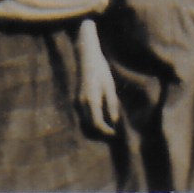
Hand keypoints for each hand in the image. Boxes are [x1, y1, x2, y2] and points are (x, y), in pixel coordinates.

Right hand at [75, 21, 121, 135]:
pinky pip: (82, 118)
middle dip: (100, 135)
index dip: (106, 132)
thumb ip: (112, 104)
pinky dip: (91, 124)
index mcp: (90, 100)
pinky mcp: (77, 101)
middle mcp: (81, 104)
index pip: (97, 124)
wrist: (86, 58)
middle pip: (88, 128)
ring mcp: (77, 103)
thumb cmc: (101, 70)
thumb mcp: (109, 86)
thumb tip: (115, 121)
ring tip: (108, 130)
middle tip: (113, 134)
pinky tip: (102, 121)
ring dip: (95, 131)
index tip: (116, 134)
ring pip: (84, 125)